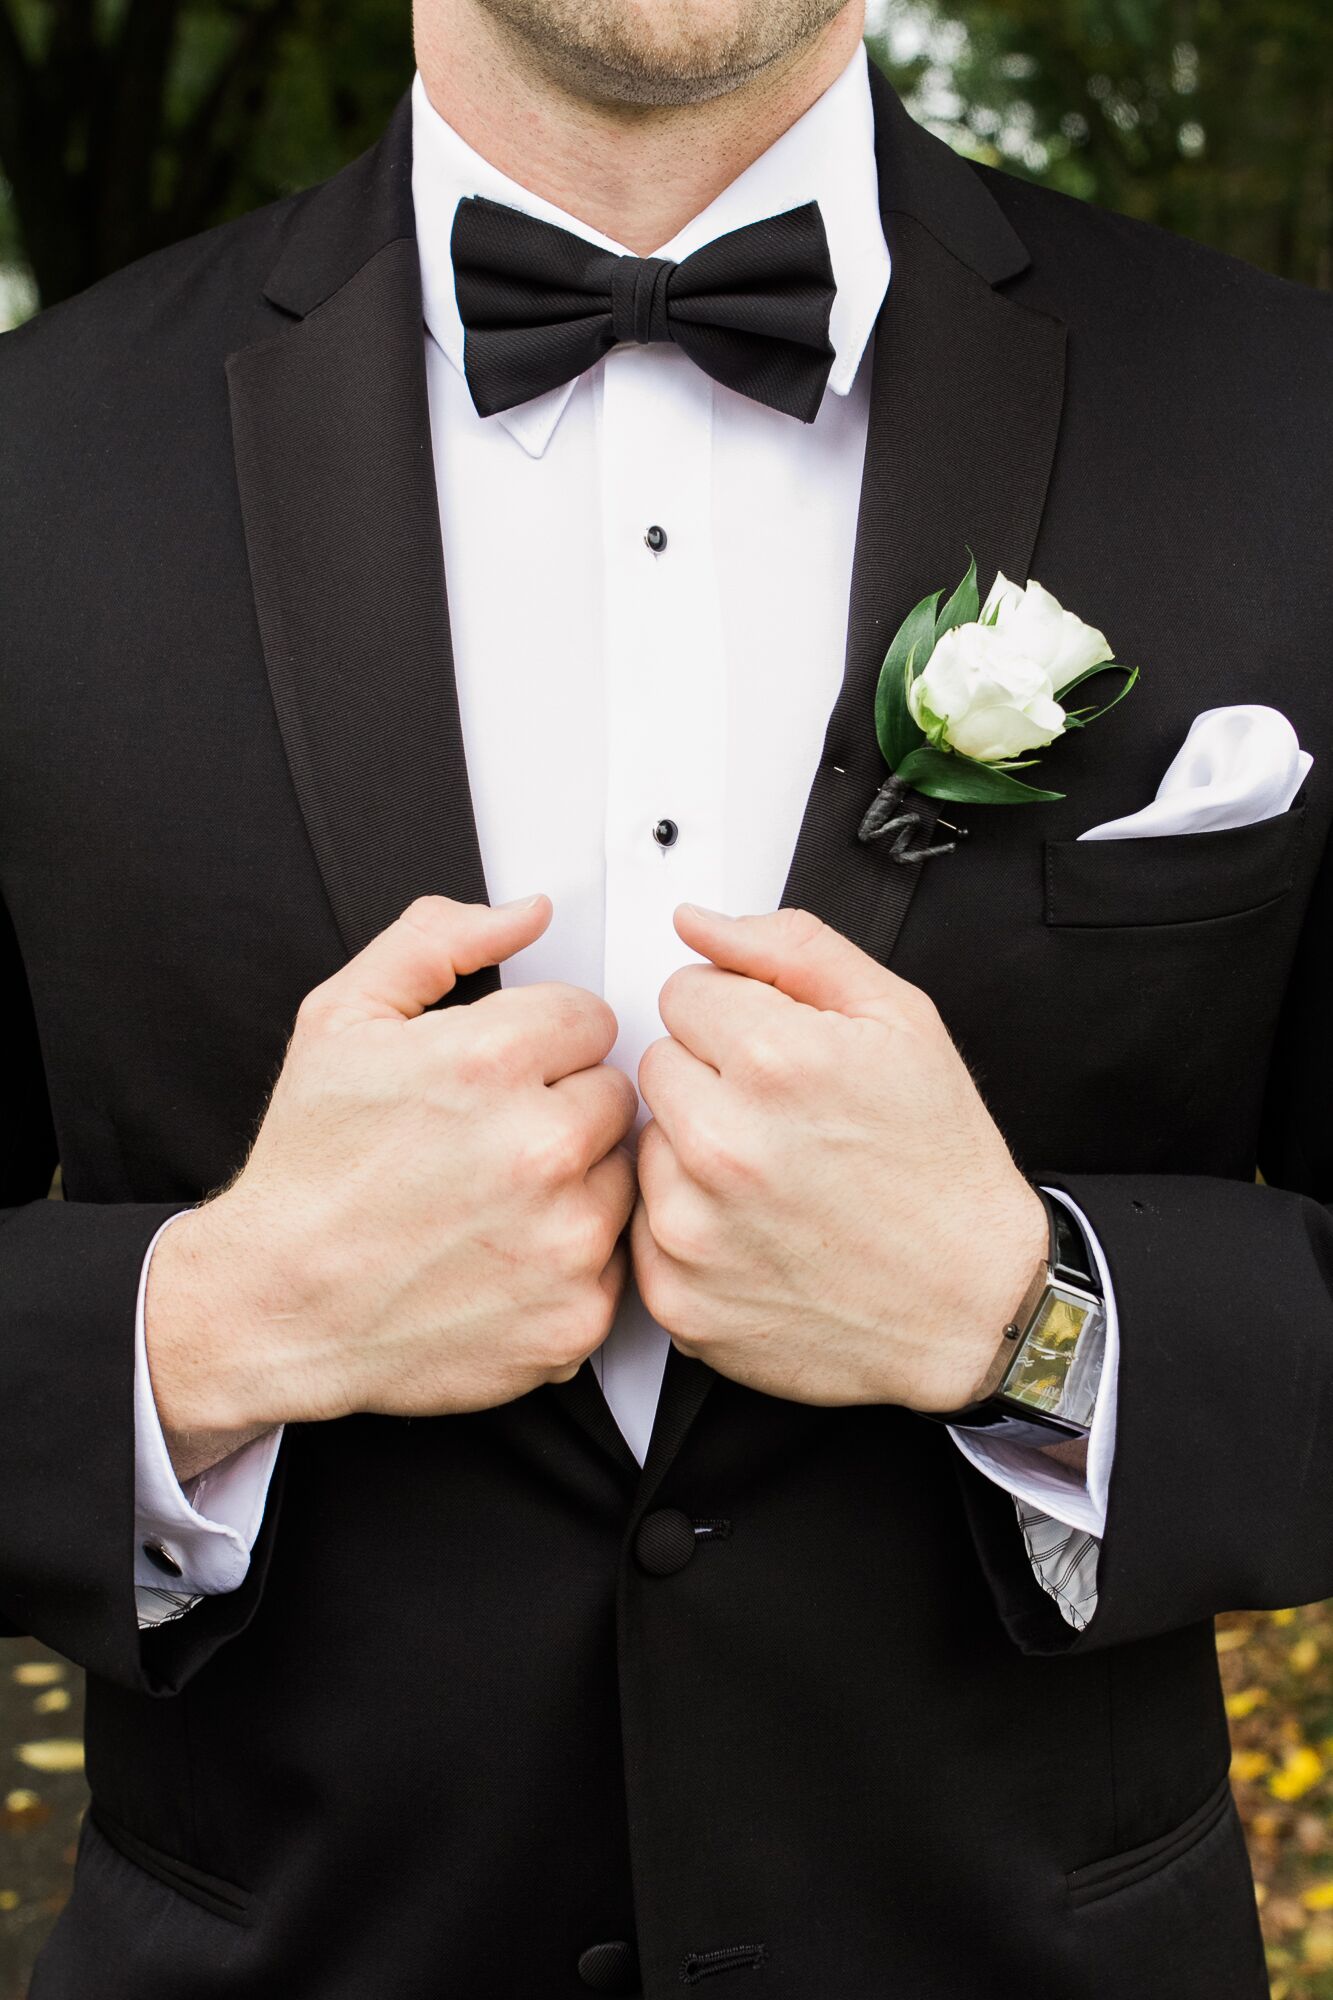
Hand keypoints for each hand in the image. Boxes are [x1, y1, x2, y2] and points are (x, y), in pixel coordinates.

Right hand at [147, 894, 636, 1467]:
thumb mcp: (341, 1019)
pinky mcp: (575, 1314)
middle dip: (561, 1106)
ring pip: (623, 1173)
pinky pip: (616, 1258)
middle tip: (489, 1141)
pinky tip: (505, 1254)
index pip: (591, 1018)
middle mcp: (538, 1148)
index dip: (540, 1043)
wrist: (279, 1308)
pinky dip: (572, 1257)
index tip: (498, 1076)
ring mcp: (563, 1238)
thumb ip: (437, 942)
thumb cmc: (309, 1171)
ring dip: (576, 1180)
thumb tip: (527, 914)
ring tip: (493, 1199)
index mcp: (489, 1061)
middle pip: (615, 1093)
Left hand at [631, 904, 1045, 1413]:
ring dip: (695, 1151)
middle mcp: (724, 1145)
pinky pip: (644, 1224)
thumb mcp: (900, 1020)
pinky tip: (756, 1230)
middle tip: (787, 1121)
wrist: (973, 1305)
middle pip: (658, 1062)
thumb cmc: (941, 1170)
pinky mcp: (677, 1295)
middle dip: (713, 1079)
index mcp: (776, 1061)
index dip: (738, 1017)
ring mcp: (694, 1228)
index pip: (684, 992)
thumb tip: (699, 924)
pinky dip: (690, 1224)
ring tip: (776, 1179)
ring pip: (648, 1142)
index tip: (782, 1058)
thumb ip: (791, 949)